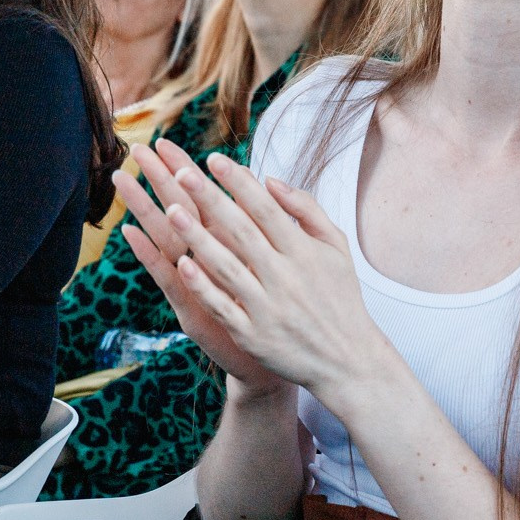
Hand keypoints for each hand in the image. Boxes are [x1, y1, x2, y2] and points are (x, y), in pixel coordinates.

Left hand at [125, 140, 394, 401]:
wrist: (348, 360)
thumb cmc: (339, 297)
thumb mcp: (336, 248)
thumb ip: (306, 210)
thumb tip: (270, 179)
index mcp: (305, 252)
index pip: (266, 208)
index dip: (239, 182)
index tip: (214, 159)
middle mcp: (286, 277)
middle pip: (241, 231)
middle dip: (210, 199)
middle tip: (180, 171)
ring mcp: (268, 307)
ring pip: (227, 266)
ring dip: (197, 237)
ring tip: (171, 210)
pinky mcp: (254, 335)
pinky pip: (223, 307)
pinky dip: (203, 286)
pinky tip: (182, 264)